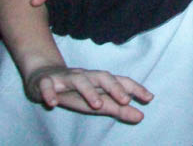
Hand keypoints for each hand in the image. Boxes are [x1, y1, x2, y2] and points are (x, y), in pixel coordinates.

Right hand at [25, 64, 152, 122]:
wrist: (43, 76)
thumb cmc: (75, 91)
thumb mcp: (96, 101)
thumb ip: (118, 109)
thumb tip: (141, 116)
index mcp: (99, 81)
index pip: (120, 81)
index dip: (135, 88)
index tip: (149, 98)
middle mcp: (86, 76)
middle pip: (102, 77)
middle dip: (114, 87)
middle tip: (125, 100)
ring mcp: (66, 77)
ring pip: (79, 80)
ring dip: (88, 91)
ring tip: (96, 105)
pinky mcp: (46, 82)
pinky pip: (47, 85)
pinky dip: (50, 93)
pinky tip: (53, 103)